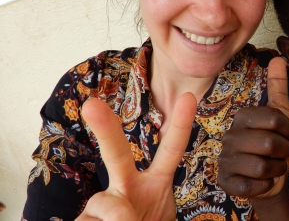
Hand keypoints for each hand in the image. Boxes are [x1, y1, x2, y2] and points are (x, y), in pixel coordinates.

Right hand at [76, 93, 196, 220]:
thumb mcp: (160, 218)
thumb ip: (148, 212)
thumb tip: (119, 214)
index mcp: (155, 183)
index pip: (170, 151)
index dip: (180, 125)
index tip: (189, 97)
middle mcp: (127, 186)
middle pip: (116, 154)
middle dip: (106, 129)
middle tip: (92, 106)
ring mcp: (102, 202)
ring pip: (107, 205)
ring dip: (121, 220)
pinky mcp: (83, 219)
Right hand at [218, 57, 288, 199]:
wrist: (271, 178)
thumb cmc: (276, 145)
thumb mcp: (281, 115)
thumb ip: (277, 87)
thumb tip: (278, 58)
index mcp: (243, 118)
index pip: (274, 119)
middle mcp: (229, 136)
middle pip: (269, 143)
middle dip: (286, 152)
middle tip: (285, 154)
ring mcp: (225, 159)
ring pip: (261, 166)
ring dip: (277, 169)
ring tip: (275, 166)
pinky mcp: (225, 181)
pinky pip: (251, 185)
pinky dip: (265, 185)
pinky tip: (264, 180)